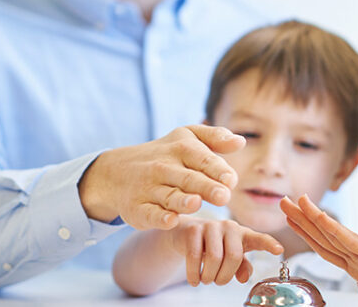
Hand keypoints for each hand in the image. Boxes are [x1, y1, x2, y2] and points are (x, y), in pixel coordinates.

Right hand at [78, 125, 244, 228]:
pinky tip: (170, 220)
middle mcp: (164, 168)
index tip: (231, 180)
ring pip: (169, 196)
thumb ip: (215, 138)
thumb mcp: (187, 137)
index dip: (217, 170)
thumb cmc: (165, 154)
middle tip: (224, 197)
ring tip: (196, 204)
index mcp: (181, 149)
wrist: (117, 172)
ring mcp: (149, 188)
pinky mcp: (137, 208)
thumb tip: (240, 141)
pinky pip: (149, 213)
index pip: (202, 159)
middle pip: (188, 179)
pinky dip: (159, 217)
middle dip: (206, 187)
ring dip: (183, 201)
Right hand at [168, 216, 283, 285]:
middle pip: (234, 256)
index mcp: (243, 234)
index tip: (279, 250)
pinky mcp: (193, 230)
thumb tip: (244, 278)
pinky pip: (195, 256)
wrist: (187, 233)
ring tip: (206, 280)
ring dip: (209, 276)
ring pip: (214, 257)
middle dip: (225, 276)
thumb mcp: (230, 256)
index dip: (269, 244)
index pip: (259, 239)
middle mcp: (230, 227)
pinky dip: (194, 274)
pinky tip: (194, 280)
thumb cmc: (214, 246)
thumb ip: (241, 266)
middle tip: (218, 281)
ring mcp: (211, 226)